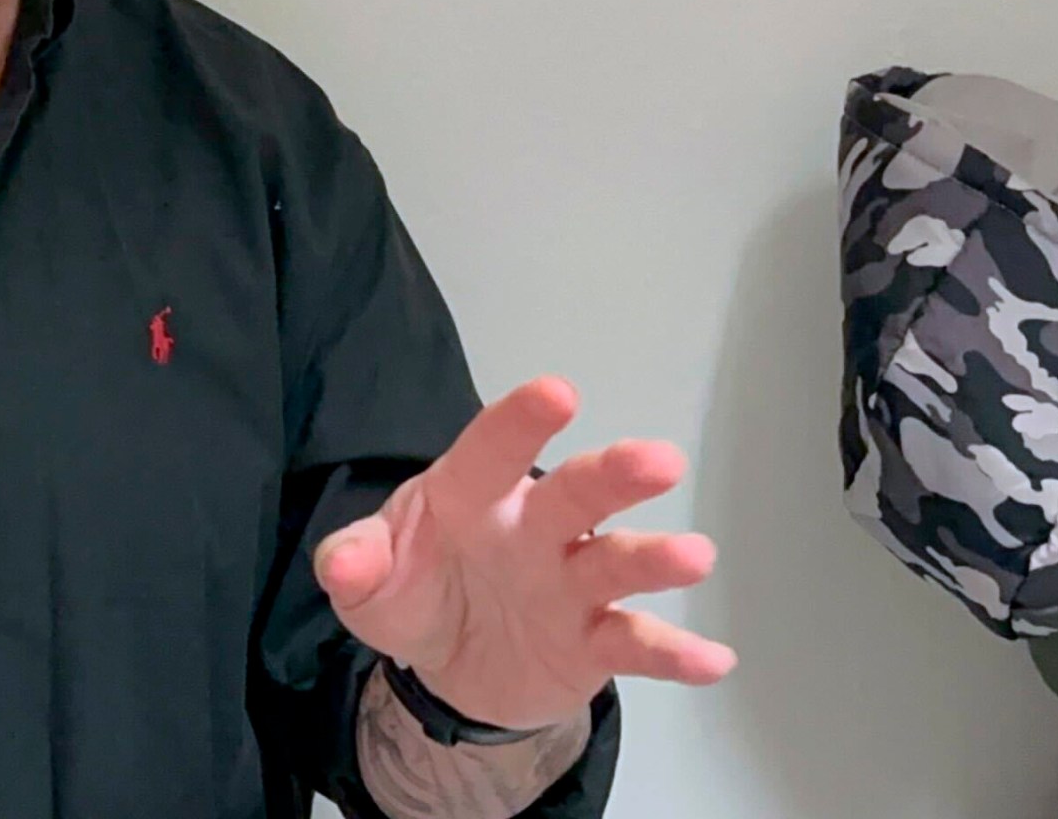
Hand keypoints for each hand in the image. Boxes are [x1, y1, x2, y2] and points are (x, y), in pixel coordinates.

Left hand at [313, 376, 735, 731]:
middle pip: (577, 496)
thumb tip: (343, 564)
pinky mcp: (594, 641)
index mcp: (473, 497)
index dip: (519, 425)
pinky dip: (675, 653)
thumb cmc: (418, 587)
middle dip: (614, 476)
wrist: (451, 663)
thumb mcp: (370, 581)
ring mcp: (570, 584)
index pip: (492, 453)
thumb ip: (355, 564)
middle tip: (658, 462)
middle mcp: (533, 530)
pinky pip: (637, 644)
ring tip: (694, 557)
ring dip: (653, 560)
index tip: (556, 393)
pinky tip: (714, 660)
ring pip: (617, 562)